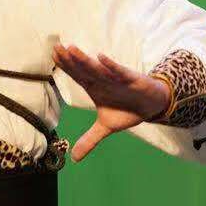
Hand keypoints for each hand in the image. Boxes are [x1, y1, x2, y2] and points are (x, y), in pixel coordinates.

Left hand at [52, 43, 170, 161]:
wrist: (152, 106)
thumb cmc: (126, 110)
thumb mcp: (106, 127)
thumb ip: (90, 140)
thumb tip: (74, 158)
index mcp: (95, 87)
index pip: (77, 75)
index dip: (65, 66)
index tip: (53, 55)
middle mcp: (103, 80)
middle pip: (84, 69)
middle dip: (70, 59)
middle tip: (56, 47)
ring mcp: (116, 78)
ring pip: (98, 68)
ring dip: (85, 59)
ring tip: (71, 49)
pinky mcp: (131, 79)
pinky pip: (119, 71)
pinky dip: (111, 65)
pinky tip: (101, 57)